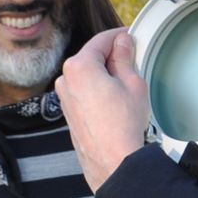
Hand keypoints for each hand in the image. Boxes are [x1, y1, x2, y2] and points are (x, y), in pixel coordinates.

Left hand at [56, 28, 149, 190]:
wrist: (112, 160)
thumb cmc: (122, 125)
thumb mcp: (132, 83)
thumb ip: (124, 57)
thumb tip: (122, 43)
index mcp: (79, 66)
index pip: (101, 40)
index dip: (119, 37)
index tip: (129, 37)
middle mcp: (65, 79)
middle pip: (92, 57)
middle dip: (111, 57)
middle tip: (133, 63)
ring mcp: (64, 97)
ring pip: (87, 75)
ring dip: (104, 75)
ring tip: (126, 88)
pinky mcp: (68, 112)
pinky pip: (84, 91)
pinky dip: (97, 90)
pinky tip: (115, 102)